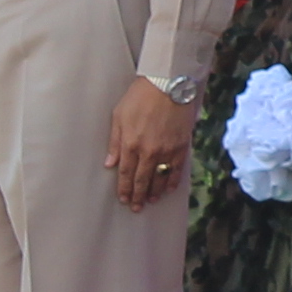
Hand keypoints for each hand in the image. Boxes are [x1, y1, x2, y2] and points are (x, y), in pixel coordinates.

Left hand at [107, 76, 192, 208]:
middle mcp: (148, 151)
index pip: (126, 173)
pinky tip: (168, 189)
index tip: (123, 199)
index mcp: (131, 144)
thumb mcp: (119, 116)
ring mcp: (166, 150)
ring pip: (159, 179)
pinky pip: (176, 170)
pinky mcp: (181, 147)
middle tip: (136, 207)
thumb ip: (115, 142)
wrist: (168, 84)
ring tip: (150, 200)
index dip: (124, 188)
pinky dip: (172, 182)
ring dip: (154, 192)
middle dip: (138, 195)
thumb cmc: (141, 96)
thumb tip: (109, 163)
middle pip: (142, 180)